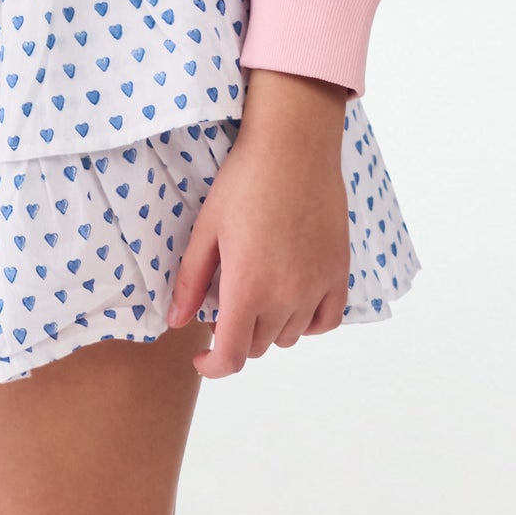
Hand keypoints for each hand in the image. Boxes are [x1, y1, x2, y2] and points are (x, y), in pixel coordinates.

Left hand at [164, 70, 351, 377]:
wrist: (293, 148)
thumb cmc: (243, 182)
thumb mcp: (206, 229)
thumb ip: (190, 281)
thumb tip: (176, 322)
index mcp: (247, 288)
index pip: (232, 357)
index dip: (214, 366)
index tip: (202, 358)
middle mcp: (285, 297)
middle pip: (258, 345)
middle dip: (236, 333)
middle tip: (225, 299)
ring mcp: (316, 287)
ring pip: (289, 336)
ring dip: (268, 326)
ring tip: (256, 290)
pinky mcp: (339, 273)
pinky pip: (325, 321)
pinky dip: (307, 322)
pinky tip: (292, 300)